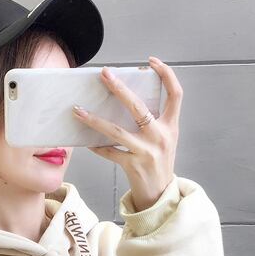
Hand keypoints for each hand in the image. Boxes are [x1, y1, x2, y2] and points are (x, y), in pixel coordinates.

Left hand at [73, 56, 182, 211]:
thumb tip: (127, 97)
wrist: (160, 194)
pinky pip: (110, 152)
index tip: (151, 61)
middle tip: (104, 74)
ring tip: (78, 110)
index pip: (176, 94)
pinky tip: (86, 141)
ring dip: (95, 120)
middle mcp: (160, 137)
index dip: (166, 74)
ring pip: (117, 131)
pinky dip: (97, 146)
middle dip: (119, 88)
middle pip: (139, 107)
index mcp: (171, 126)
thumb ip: (154, 120)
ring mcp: (146, 152)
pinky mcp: (133, 166)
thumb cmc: (159, 162)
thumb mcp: (165, 138)